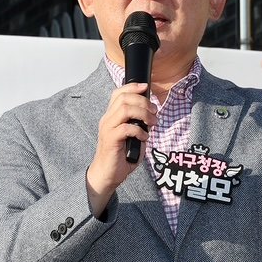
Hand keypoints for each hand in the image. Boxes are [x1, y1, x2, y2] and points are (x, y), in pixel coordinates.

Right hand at [87, 82, 154, 214]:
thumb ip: (139, 124)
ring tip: (152, 123)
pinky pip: (126, 128)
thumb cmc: (121, 157)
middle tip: (154, 112)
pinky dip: (139, 130)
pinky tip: (144, 137)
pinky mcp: (111, 140)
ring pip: (124, 110)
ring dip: (143, 114)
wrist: (107, 175)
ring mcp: (108, 129)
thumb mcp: (132, 136)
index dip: (132, 86)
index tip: (146, 87)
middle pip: (123, 98)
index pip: (118, 93)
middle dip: (143, 101)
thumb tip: (151, 116)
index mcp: (111, 117)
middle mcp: (107, 120)